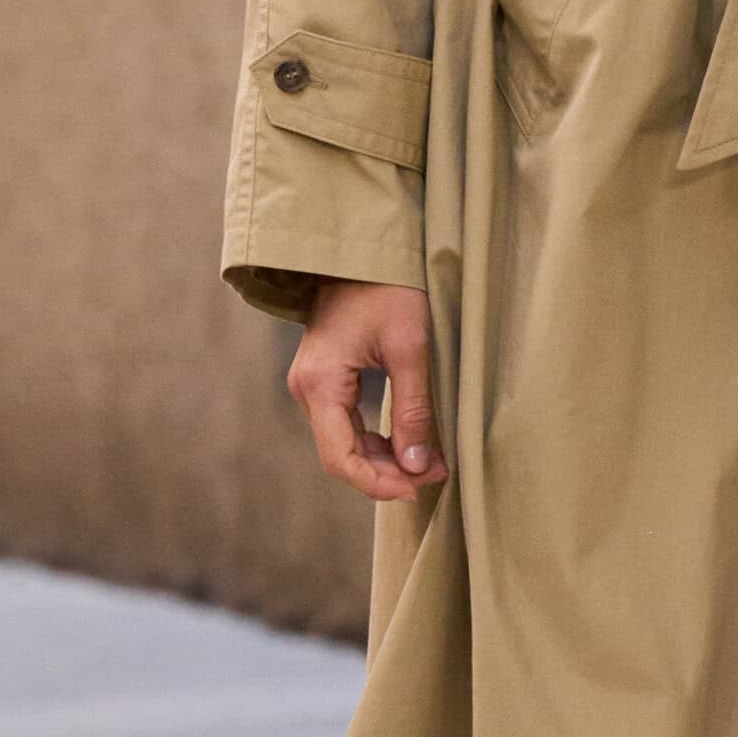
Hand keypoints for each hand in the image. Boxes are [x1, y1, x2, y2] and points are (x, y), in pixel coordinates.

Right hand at [286, 280, 446, 502]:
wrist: (363, 249)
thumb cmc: (388, 288)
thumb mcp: (410, 347)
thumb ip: (413, 409)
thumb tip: (417, 465)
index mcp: (320, 383)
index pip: (341, 458)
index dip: (378, 483)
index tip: (418, 487)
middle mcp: (306, 389)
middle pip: (340, 456)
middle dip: (385, 474)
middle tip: (432, 476)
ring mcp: (312, 384)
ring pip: (343, 443)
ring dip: (383, 459)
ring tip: (427, 463)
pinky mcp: (324, 378)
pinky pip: (345, 423)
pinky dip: (375, 439)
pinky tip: (407, 443)